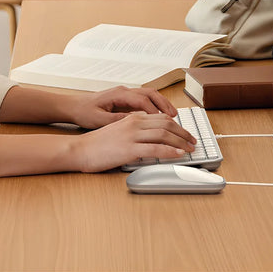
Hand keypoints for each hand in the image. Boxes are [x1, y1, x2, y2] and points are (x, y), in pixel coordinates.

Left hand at [68, 86, 177, 129]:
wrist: (74, 106)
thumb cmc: (84, 112)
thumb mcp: (99, 120)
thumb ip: (117, 120)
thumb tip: (134, 122)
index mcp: (118, 94)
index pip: (142, 100)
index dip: (154, 110)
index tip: (164, 121)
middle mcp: (124, 91)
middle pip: (150, 93)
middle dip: (164, 104)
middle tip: (175, 117)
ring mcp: (125, 94)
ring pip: (149, 95)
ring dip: (161, 104)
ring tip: (172, 116)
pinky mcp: (125, 99)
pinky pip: (144, 100)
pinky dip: (155, 106)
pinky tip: (160, 117)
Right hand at [73, 111, 196, 172]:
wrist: (80, 149)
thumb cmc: (97, 143)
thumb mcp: (118, 129)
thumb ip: (133, 128)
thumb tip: (150, 131)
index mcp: (132, 117)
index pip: (161, 117)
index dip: (177, 125)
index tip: (185, 133)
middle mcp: (134, 123)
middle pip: (166, 124)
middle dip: (183, 133)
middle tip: (193, 141)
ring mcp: (132, 136)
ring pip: (163, 135)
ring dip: (180, 141)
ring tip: (190, 148)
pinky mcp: (129, 149)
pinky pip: (154, 149)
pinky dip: (169, 151)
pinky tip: (178, 154)